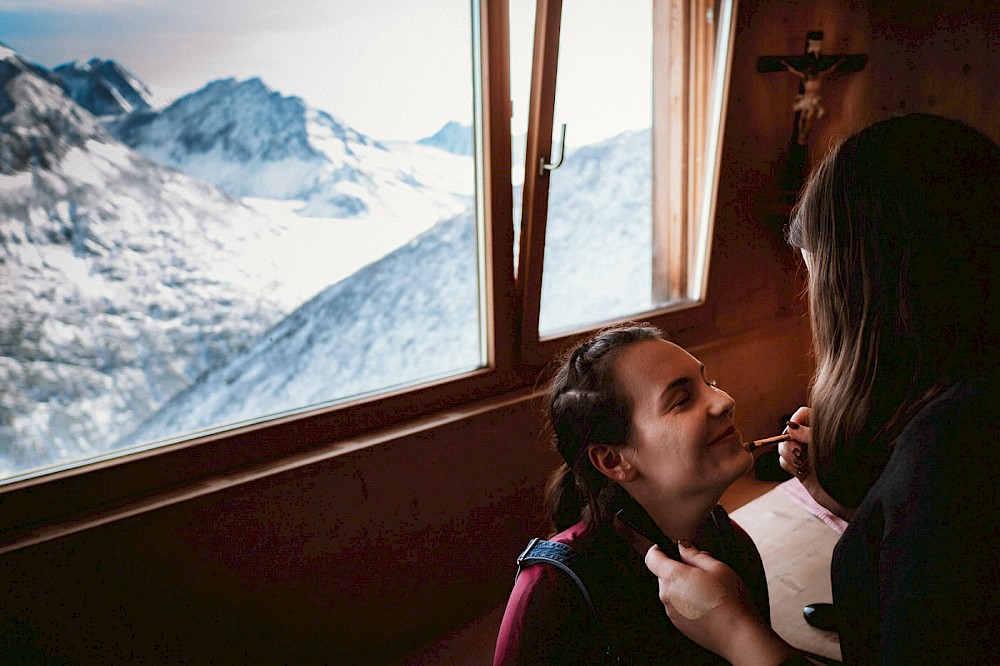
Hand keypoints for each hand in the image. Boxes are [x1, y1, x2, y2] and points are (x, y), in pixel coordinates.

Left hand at [644, 542, 791, 664]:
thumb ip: (694, 554)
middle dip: (679, 569)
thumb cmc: (730, 600)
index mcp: (673, 577)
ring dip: (685, 586)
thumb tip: (682, 547)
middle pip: (663, 575)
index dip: (659, 549)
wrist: (738, 635)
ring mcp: (672, 612)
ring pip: (672, 591)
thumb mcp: (716, 566)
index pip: (652, 558)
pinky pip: (679, 607)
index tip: (669, 548)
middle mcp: (667, 595)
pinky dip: (689, 602)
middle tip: (703, 570)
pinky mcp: (680, 625)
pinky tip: (709, 605)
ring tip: (710, 590)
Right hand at [780, 406, 850, 519]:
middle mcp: (812, 441)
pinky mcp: (799, 469)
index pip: (802, 414)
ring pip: (782, 447)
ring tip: (803, 464)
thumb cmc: (850, 467)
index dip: (796, 420)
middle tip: (800, 452)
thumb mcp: (831, 445)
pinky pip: (783, 462)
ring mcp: (805, 455)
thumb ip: (809, 434)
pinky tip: (802, 472)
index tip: (796, 430)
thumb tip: (790, 427)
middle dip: (790, 441)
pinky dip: (790, 466)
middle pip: (788, 431)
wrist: (852, 497)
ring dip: (790, 455)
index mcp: (823, 429)